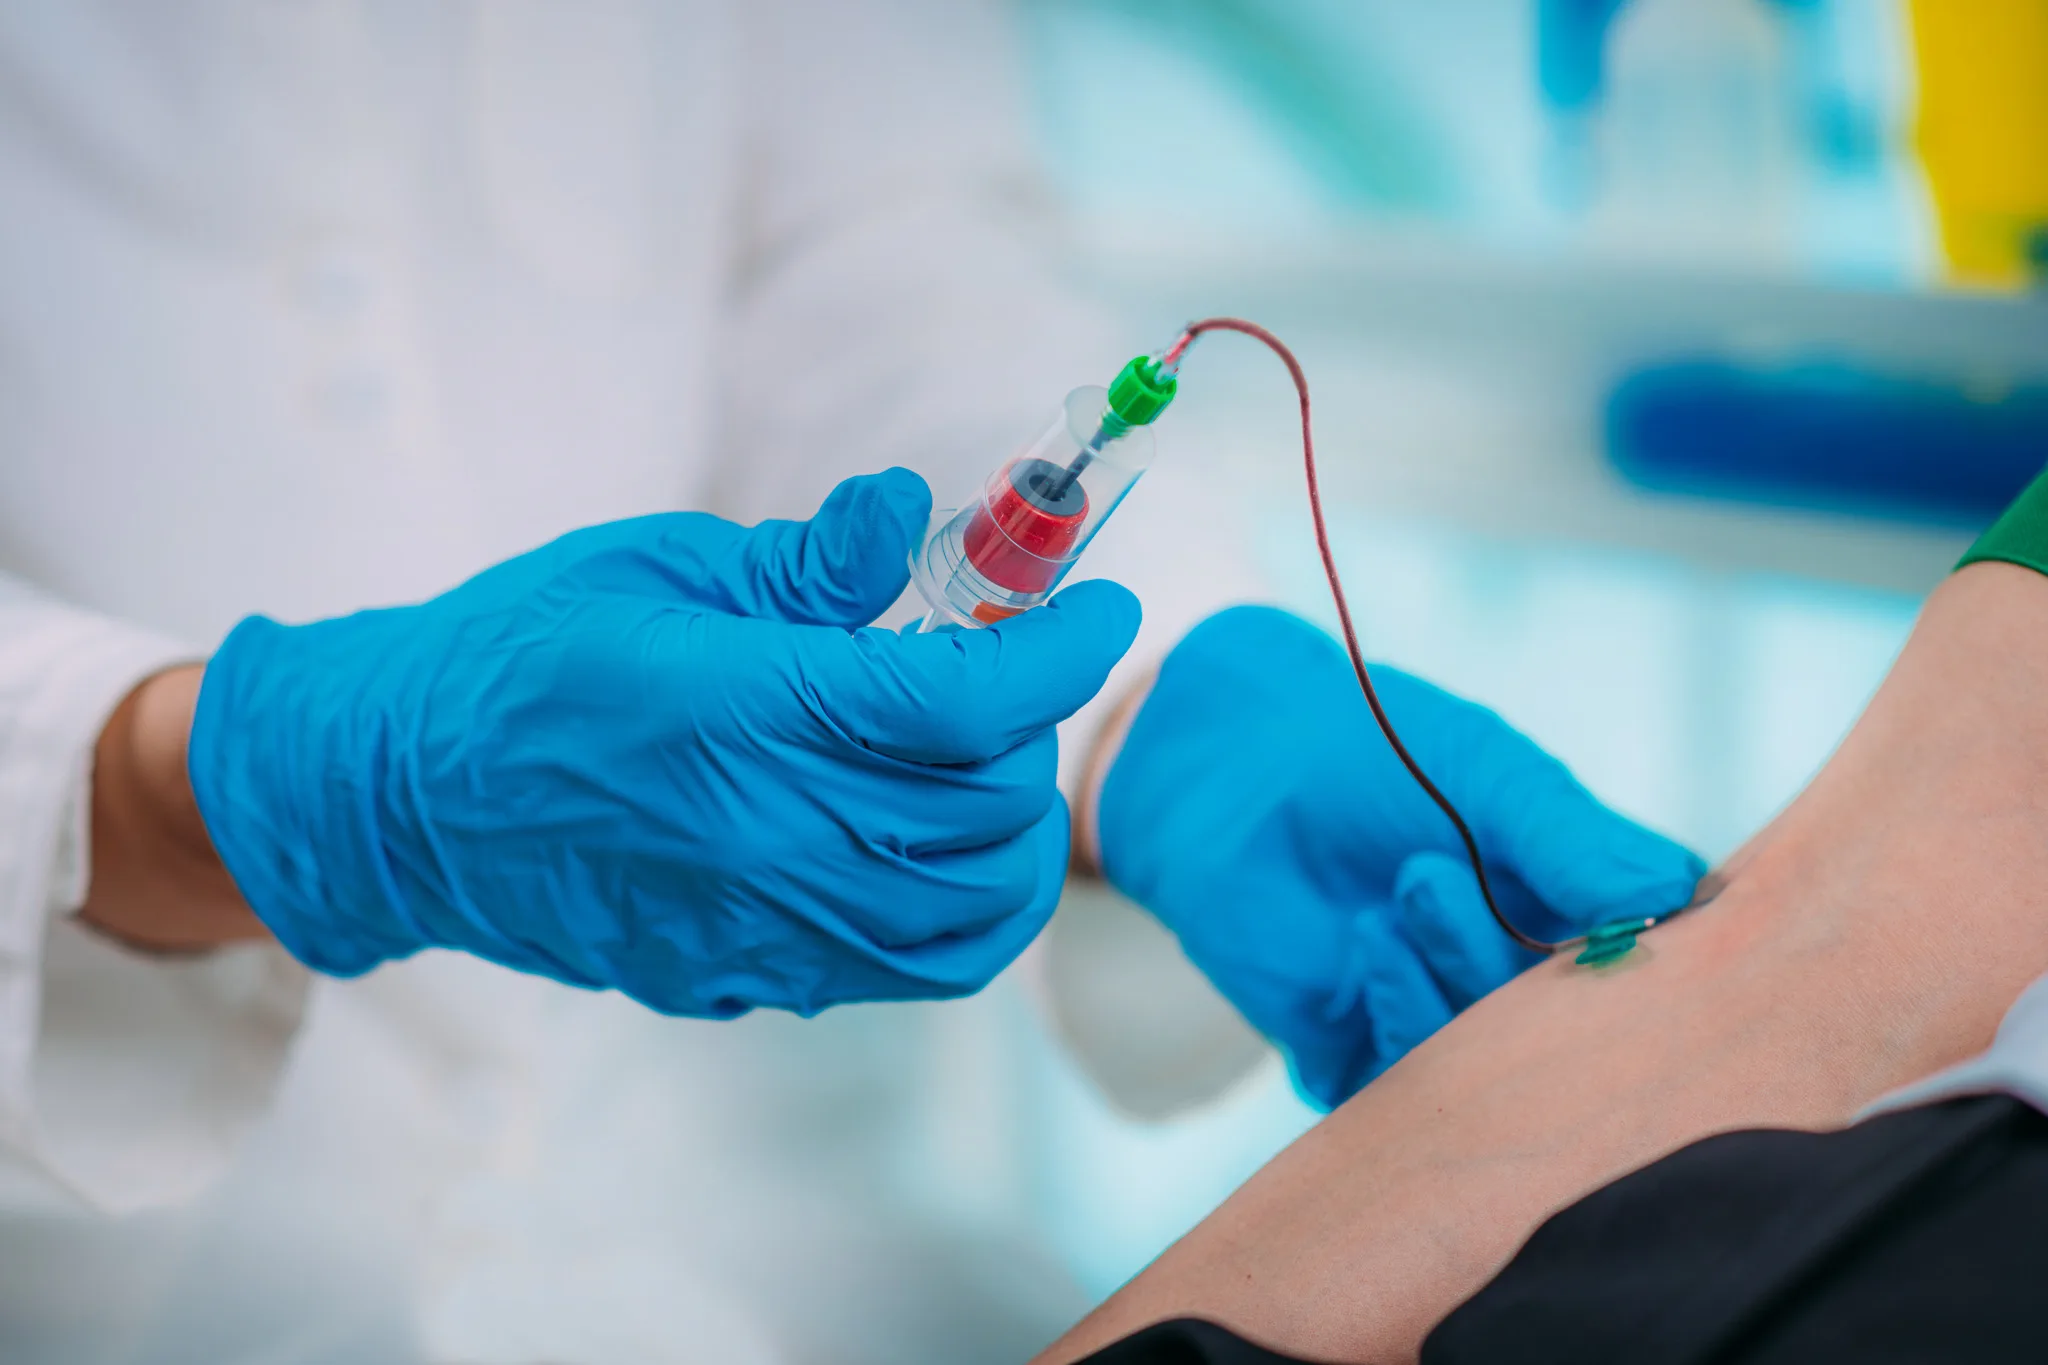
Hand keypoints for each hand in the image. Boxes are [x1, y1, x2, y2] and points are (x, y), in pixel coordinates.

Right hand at [187, 470, 1139, 1015]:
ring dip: (1015, 834)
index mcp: (733, 705)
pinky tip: (927, 842)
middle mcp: (756, 831)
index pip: (958, 704)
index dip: (1061, 651)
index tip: (1104, 605)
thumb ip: (806, 561)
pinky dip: (961, 909)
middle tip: (1007, 677)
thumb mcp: (657, 567)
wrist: (395, 797)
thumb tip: (912, 512)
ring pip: (969, 915)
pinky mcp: (738, 973)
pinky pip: (904, 966)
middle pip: (984, 814)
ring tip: (984, 768)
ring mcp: (750, 921)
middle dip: (1032, 734)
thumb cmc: (518, 655)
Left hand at [1097, 606, 1702, 1106]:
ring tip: (1418, 880)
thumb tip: (1676, 898)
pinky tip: (1370, 941)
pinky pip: (1411, 1090)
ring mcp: (1444, 1024)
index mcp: (1574, 910)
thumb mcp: (1494, 778)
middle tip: (1506, 901)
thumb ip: (1576, 841)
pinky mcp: (1362, 1059)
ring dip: (1464, 974)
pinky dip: (1405, 1017)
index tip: (1639, 933)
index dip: (1654, 966)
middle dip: (1551, 980)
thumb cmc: (1372, 751)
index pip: (1653, 968)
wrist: (1230, 766)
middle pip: (1582, 1036)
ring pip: (1499, 1068)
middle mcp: (1520, 980)